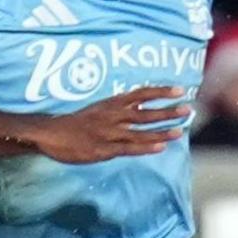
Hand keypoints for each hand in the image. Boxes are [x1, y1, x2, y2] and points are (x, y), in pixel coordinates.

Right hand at [20, 86, 190, 162]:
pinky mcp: (104, 149)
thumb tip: (137, 109)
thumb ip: (116, 109)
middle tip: (187, 109)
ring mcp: (110, 133)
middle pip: (145, 112)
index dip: (160, 91)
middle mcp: (113, 116)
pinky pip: (129, 148)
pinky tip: (161, 147)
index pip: (140, 93)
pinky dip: (146, 147)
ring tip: (180, 130)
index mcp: (111, 104)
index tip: (178, 89)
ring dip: (162, 131)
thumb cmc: (73, 123)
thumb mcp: (96, 109)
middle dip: (167, 111)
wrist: (51, 134)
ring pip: (141, 132)